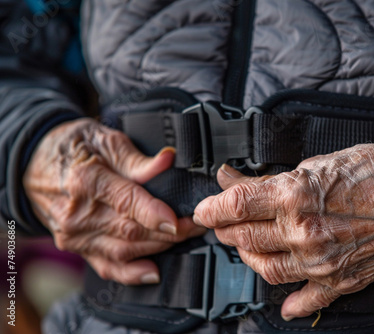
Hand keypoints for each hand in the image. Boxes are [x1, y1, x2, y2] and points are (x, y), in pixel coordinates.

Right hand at [24, 118, 205, 284]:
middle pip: (131, 230)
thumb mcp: (105, 140)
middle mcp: (77, 213)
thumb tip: (168, 161)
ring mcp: (75, 234)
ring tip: (186, 237)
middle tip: (197, 224)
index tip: (181, 220)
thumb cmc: (73, 147)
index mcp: (86, 180)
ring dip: (160, 248)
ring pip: (125, 250)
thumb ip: (138, 159)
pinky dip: (132, 272)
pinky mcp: (76, 247)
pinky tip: (153, 270)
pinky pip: (107, 266)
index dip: (156, 214)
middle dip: (170, 232)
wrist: (34, 163)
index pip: (127, 203)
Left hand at [193, 144, 373, 319]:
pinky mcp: (339, 281)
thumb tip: (233, 179)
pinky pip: (304, 298)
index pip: (235, 205)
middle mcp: (303, 234)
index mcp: (296, 198)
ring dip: (248, 255)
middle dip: (225, 228)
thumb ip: (269, 179)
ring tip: (248, 243)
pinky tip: (284, 300)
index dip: (211, 207)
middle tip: (224, 220)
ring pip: (264, 268)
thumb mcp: (317, 164)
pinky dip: (290, 301)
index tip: (204, 209)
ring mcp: (320, 262)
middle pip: (244, 237)